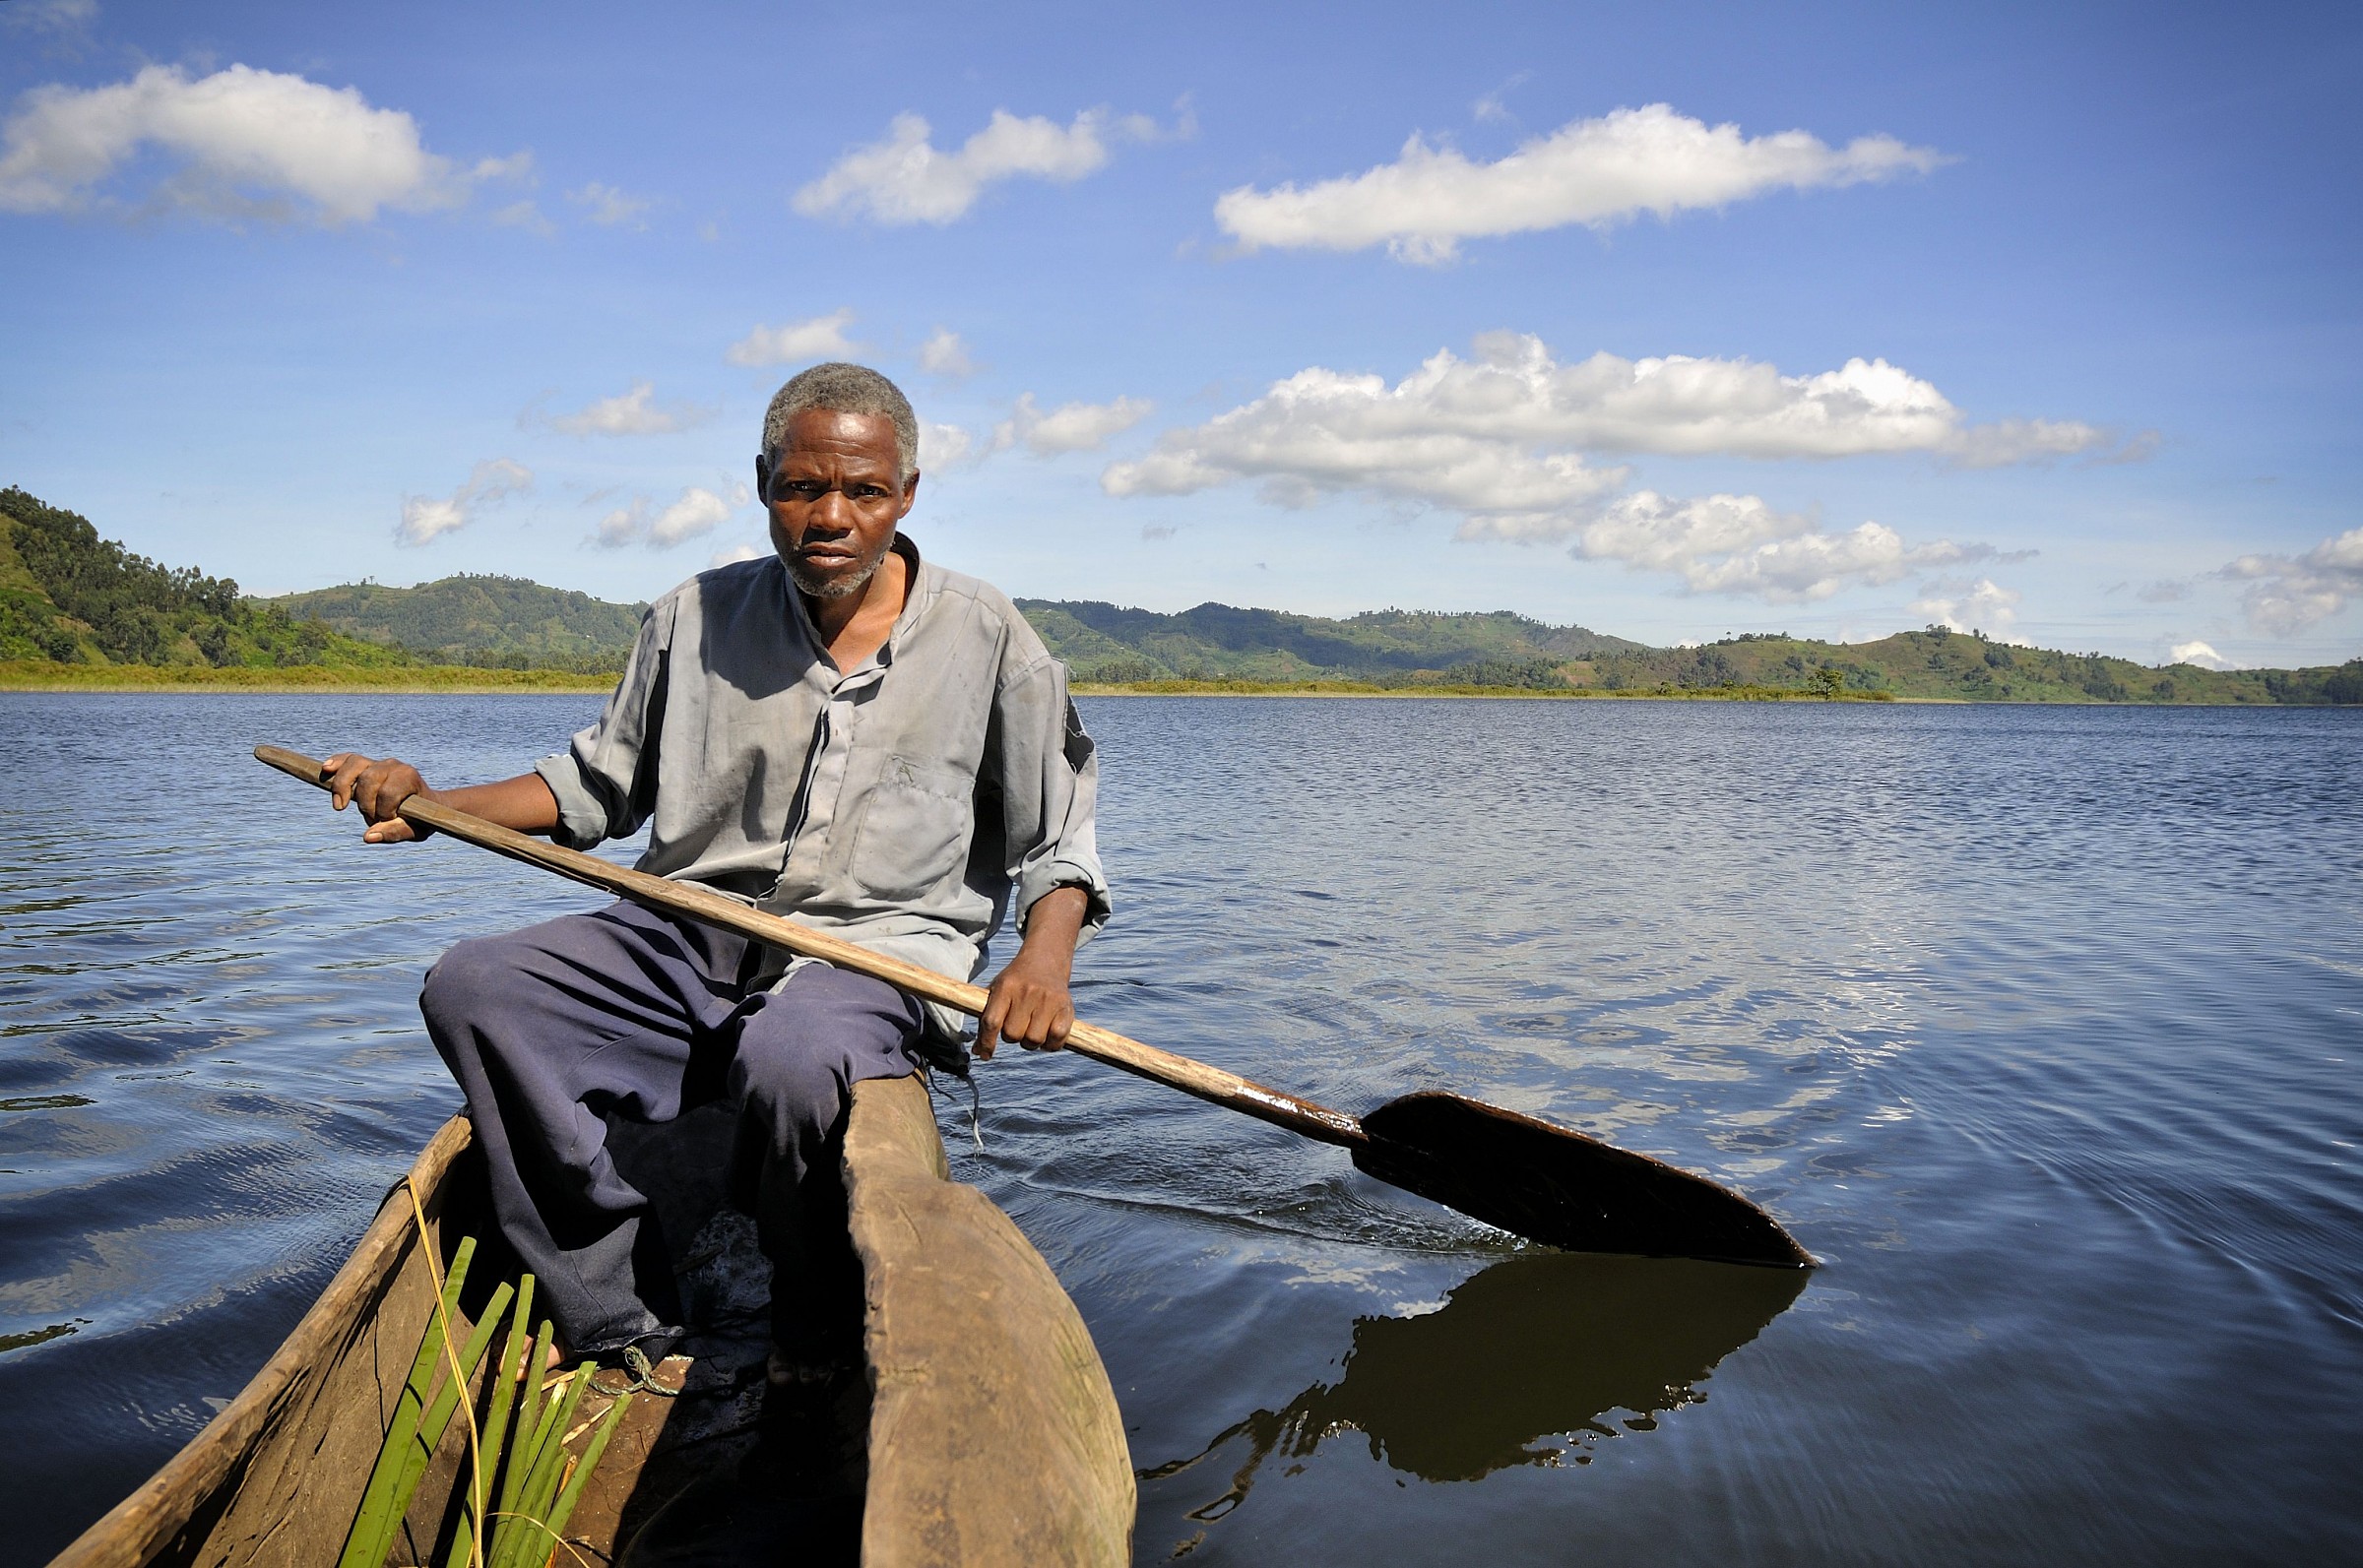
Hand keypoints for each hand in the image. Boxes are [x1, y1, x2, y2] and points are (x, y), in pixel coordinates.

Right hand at [321, 752, 434, 843]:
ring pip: (354, 765)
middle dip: (366, 805)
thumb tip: (367, 837)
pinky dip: (336, 763)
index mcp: (409, 778)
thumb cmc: (421, 819)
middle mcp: (394, 766)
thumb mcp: (415, 830)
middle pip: (368, 780)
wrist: (427, 806)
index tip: (389, 821)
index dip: (384, 812)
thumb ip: (394, 832)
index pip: (388, 793)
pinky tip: (325, 769)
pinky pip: (348, 760)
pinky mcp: (366, 765)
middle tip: (373, 819)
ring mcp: (379, 763)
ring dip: (343, 787)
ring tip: (339, 806)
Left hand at [976, 945, 1075, 1060]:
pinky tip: (1047, 1034)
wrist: (1046, 960)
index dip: (986, 1043)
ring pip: (1034, 1040)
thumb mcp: (997, 990)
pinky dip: (1050, 1044)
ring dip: (1030, 1041)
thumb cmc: (1016, 982)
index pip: (991, 1022)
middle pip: (1013, 1034)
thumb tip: (979, 1052)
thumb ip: (986, 1020)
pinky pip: (1056, 1039)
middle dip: (1012, 1036)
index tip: (984, 1054)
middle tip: (1017, 1025)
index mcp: (1005, 987)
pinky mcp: (1066, 1007)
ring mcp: (1048, 999)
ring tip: (1032, 1028)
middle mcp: (1027, 992)